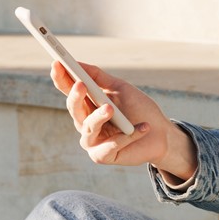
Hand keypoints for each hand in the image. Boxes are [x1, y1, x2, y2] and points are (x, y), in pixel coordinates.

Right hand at [52, 61, 197, 178]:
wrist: (161, 134)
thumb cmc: (140, 110)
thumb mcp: (121, 88)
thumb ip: (99, 77)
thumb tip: (77, 63)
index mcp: (88, 105)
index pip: (69, 91)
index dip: (61, 78)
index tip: (56, 63)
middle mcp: (85, 123)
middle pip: (74, 109)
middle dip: (76, 96)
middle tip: (80, 84)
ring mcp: (92, 141)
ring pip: (88, 128)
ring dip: (98, 117)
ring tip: (110, 108)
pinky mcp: (102, 156)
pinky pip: (108, 146)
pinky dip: (126, 137)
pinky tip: (142, 128)